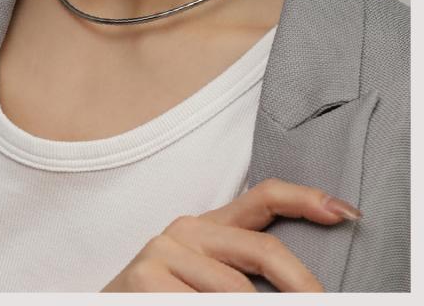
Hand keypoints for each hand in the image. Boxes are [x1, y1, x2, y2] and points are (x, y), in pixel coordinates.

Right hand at [100, 177, 361, 291]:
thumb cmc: (164, 297)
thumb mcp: (208, 279)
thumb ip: (244, 272)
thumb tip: (305, 290)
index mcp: (208, 226)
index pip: (263, 197)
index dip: (305, 198)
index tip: (344, 213)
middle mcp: (187, 228)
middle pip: (264, 249)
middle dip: (302, 286)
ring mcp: (164, 249)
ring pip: (238, 293)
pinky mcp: (147, 277)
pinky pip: (203, 305)